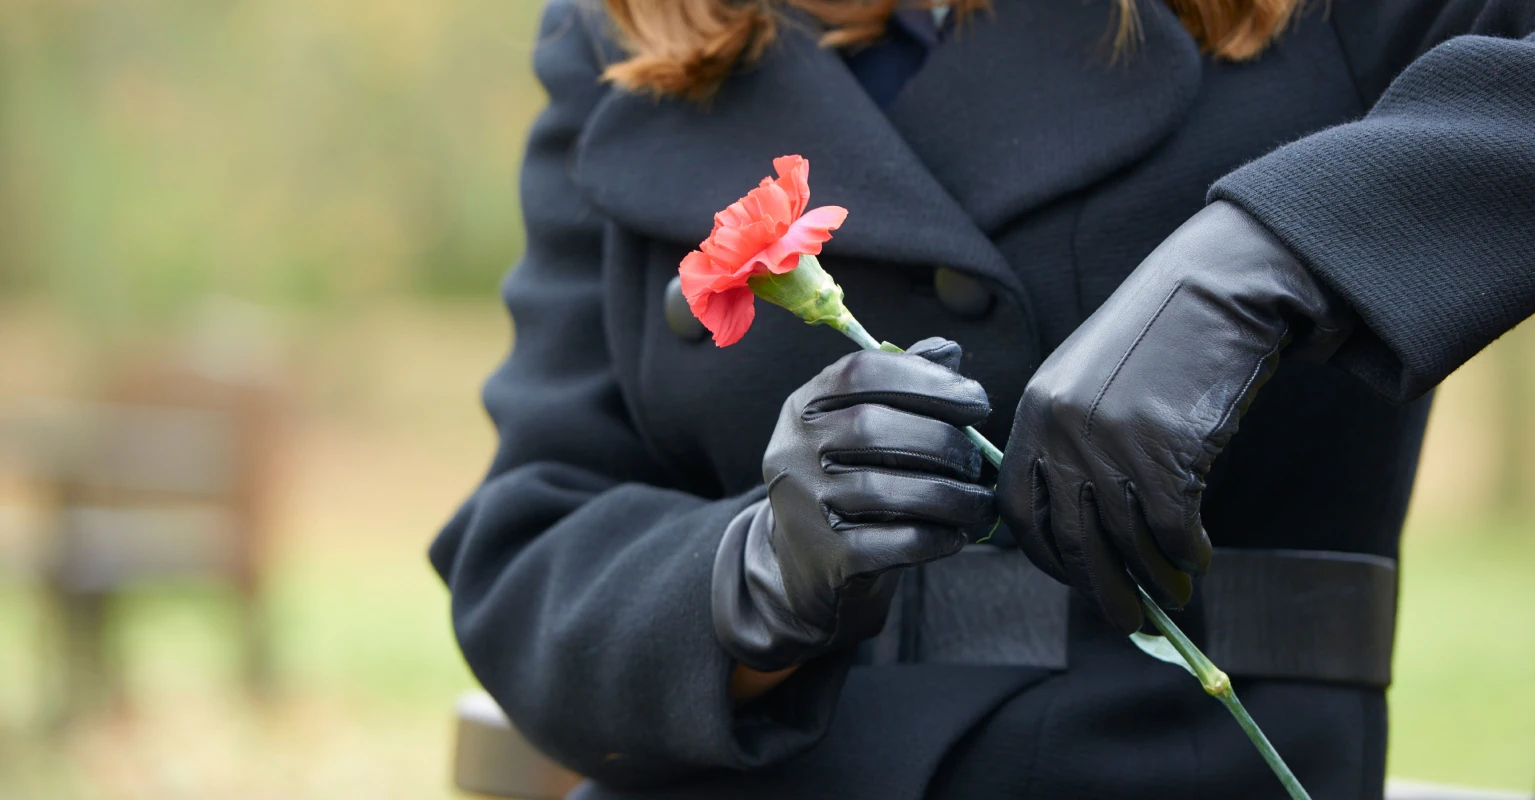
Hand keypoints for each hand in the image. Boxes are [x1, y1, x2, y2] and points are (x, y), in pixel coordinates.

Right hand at [712, 338, 994, 671]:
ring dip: (950, 495)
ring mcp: (803, 504)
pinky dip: (935, 537)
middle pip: (871, 427)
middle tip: (978, 461)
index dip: (925, 379)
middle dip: (942, 441)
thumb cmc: (848, 481)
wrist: (803, 564)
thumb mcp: (860, 427)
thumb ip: (901, 387)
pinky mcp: (825, 555)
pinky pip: (892, 541)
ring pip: (885, 489)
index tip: (977, 400)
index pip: (860, 372)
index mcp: (803, 406)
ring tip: (980, 502)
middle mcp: (792, 449)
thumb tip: (950, 351)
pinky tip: (955, 535)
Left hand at [997, 202, 1352, 633]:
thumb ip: (1070, 443)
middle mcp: (1063, 433)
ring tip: (1174, 595)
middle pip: (1070, 541)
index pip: (1019, 510)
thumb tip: (1083, 530)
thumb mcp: (1087, 383)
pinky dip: (1187, 554)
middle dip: (1101, 589)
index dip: (1047, 556)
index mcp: (1034, 414)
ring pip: (1125, 544)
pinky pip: (1173, 531)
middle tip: (1128, 619)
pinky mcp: (1165, 452)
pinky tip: (1198, 556)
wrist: (1214, 290)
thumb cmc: (1156, 340)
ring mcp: (1111, 444)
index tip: (1075, 578)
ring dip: (1152, 579)